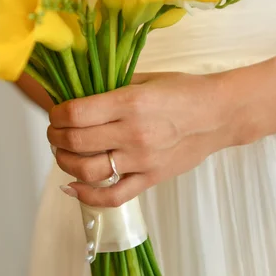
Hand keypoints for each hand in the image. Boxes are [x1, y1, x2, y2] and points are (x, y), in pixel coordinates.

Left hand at [48, 72, 243, 206]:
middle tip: (56, 131)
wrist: (220, 115)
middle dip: (56, 136)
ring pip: (87, 170)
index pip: (75, 114)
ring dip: (64, 162)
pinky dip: (88, 196)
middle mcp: (132, 134)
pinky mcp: (150, 179)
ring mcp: (141, 160)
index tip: (56, 113)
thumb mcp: (145, 79)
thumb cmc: (184, 91)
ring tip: (63, 153)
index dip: (57, 114)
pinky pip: (113, 196)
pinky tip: (72, 188)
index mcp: (129, 103)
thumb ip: (111, 87)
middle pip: (76, 142)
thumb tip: (77, 96)